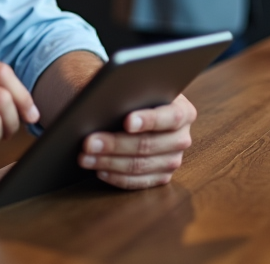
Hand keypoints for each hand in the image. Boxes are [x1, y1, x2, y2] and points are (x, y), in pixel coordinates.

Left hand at [77, 94, 196, 189]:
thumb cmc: (134, 94)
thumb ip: (127, 90)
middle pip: (149, 144)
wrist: (139, 108)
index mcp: (183, 111)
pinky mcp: (161, 177)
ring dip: (109, 162)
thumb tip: (105, 99)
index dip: (149, 120)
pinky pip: (138, 182)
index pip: (171, 117)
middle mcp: (181, 138)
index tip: (127, 122)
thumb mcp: (135, 86)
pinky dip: (116, 177)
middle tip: (89, 142)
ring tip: (85, 157)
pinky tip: (99, 170)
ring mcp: (173, 160)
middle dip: (115, 144)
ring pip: (140, 166)